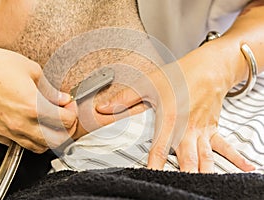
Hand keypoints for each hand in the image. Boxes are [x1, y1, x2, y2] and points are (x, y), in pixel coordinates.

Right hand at [0, 42, 76, 152]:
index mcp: (32, 106)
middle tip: (66, 119)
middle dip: (66, 130)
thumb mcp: (32, 70)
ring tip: (51, 125)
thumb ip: (50, 89)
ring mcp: (6, 130)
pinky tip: (30, 127)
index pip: (65, 120)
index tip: (70, 106)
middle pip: (55, 141)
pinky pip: (17, 144)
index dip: (73, 113)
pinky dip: (29, 139)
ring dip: (49, 138)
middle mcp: (20, 123)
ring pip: (37, 147)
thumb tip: (62, 99)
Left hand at [96, 60, 254, 172]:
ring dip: (205, 174)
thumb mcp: (147, 83)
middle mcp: (187, 129)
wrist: (209, 66)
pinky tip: (244, 168)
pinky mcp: (213, 129)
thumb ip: (124, 99)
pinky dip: (236, 159)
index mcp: (170, 119)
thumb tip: (103, 108)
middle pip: (186, 160)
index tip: (149, 179)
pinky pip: (225, 147)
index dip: (153, 166)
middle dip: (184, 176)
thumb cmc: (180, 74)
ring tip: (203, 187)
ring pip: (205, 158)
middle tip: (179, 187)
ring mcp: (202, 131)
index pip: (158, 150)